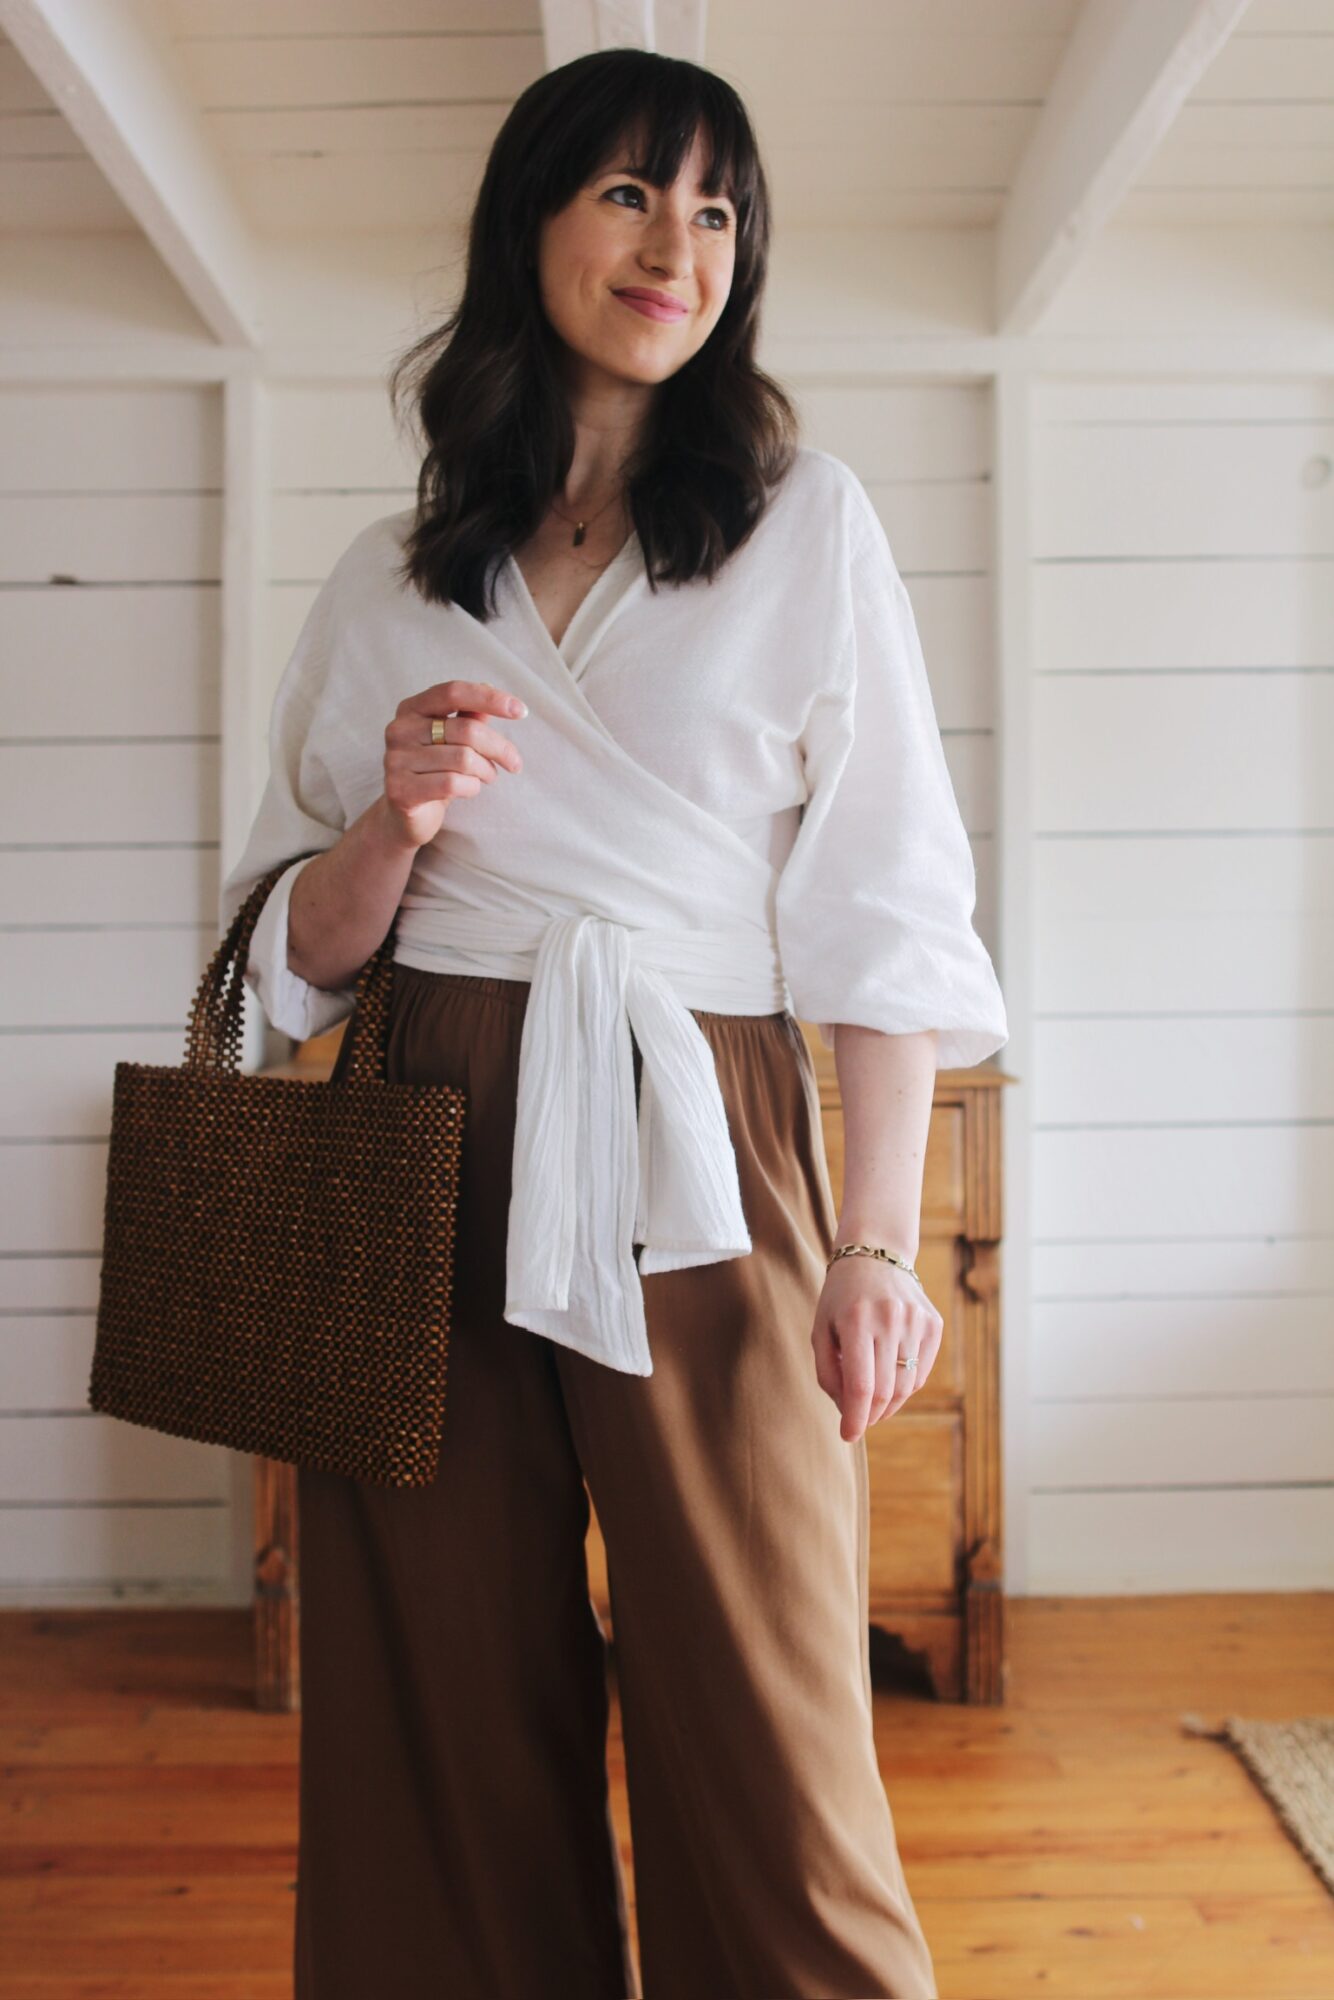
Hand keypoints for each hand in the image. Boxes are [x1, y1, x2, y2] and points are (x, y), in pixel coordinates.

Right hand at [382, 679, 526, 849]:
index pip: (453, 692)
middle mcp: (399, 730)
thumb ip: (468, 716)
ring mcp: (396, 760)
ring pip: (464, 759)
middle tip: (514, 763)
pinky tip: (470, 789)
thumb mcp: (451, 740)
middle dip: (499, 748)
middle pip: (466, 730)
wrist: (405, 815)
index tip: (520, 711)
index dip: (489, 698)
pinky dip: (472, 787)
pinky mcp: (401, 790)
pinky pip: (452, 784)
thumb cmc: (433, 770)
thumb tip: (489, 685)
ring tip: (487, 777)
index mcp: (411, 708)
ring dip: (486, 771)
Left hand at [810, 1254, 942, 1442]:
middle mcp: (890, 1320)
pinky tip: (890, 1380)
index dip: (855, 1418)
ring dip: (888, 1405)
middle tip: (858, 1420)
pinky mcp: (933, 1324)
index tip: (847, 1436)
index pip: (860, 1385)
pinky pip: (921, 1371)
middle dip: (869, 1415)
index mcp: (856, 1321)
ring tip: (872, 1404)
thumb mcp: (820, 1329)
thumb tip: (846, 1411)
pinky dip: (905, 1386)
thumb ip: (828, 1372)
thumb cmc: (840, 1297)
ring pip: (906, 1386)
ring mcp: (916, 1321)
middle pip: (885, 1391)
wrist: (876, 1254)